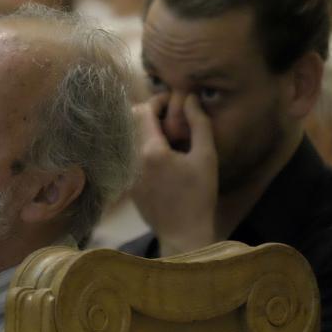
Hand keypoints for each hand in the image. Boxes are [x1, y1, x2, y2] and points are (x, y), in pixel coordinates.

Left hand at [131, 94, 218, 255]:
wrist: (182, 233)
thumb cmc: (199, 196)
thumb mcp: (206, 157)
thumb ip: (199, 124)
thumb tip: (191, 98)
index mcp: (150, 151)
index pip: (143, 110)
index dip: (158, 100)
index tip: (174, 101)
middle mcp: (131, 159)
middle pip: (131, 120)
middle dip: (150, 112)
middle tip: (171, 116)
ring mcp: (126, 171)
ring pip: (128, 136)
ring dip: (145, 129)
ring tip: (169, 135)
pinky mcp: (126, 181)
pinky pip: (128, 153)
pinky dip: (141, 146)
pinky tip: (162, 155)